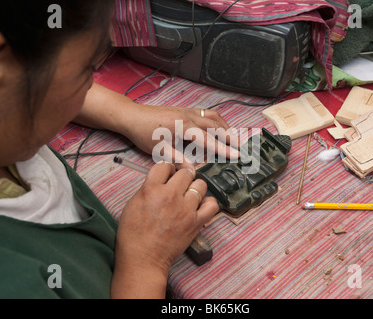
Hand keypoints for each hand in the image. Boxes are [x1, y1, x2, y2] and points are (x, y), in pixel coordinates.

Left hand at [76, 83, 238, 169]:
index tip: (236, 155)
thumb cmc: (143, 133)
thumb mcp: (159, 150)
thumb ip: (178, 160)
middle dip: (229, 136)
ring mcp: (188, 111)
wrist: (131, 116)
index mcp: (183, 126)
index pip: (208, 139)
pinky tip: (218, 128)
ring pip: (213, 117)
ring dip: (225, 127)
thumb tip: (193, 171)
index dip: (223, 149)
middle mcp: (189, 116)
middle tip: (240, 148)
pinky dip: (216, 121)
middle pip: (215, 125)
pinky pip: (206, 113)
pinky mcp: (185, 109)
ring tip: (233, 138)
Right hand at [111, 162, 218, 297]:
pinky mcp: (195, 222)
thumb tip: (161, 179)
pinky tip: (200, 205)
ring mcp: (185, 209)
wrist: (143, 259)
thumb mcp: (133, 204)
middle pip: (186, 172)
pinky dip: (208, 203)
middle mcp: (170, 196)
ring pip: (200, 184)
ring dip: (195, 187)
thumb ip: (148, 188)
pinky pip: (211, 205)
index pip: (165, 165)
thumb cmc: (133, 235)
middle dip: (183, 175)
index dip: (167, 168)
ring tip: (189, 195)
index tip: (168, 174)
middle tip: (180, 183)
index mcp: (151, 189)